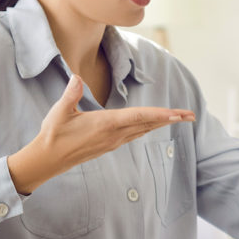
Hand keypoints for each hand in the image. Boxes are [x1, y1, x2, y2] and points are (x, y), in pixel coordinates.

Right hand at [7, 75, 194, 193]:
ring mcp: (112, 141)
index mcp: (106, 124)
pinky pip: (134, 134)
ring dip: (161, 123)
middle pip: (148, 124)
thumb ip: (70, 94)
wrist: (46, 161)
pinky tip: (153, 124)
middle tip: (192, 115)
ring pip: (143, 130)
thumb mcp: (59, 112)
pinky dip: (147, 127)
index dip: (160, 115)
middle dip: (171, 119)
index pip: (138, 117)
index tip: (177, 114)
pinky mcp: (108, 145)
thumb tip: (77, 77)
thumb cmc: (52, 135)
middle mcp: (114, 134)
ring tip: (179, 118)